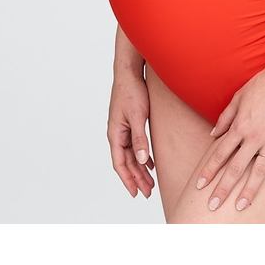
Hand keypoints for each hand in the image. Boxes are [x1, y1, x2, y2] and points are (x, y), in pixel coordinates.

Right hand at [107, 72, 154, 197]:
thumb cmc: (131, 91)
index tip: (137, 193)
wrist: (129, 72)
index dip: (128, 179)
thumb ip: (139, 139)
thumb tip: (141, 160)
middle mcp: (116, 133)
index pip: (119, 164)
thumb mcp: (138, 116)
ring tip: (149, 182)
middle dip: (136, 178)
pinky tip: (150, 162)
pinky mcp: (129, 122)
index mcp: (115, 134)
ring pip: (130, 155)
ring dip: (139, 169)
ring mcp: (122, 128)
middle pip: (126, 162)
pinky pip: (134, 145)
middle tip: (147, 192)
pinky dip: (141, 156)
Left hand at [195, 65, 264, 210]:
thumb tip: (213, 134)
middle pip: (235, 168)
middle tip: (213, 206)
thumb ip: (225, 118)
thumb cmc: (262, 84)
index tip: (200, 186)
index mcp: (239, 126)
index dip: (208, 171)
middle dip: (222, 188)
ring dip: (248, 191)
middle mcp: (254, 137)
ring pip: (258, 172)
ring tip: (240, 206)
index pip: (219, 154)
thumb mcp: (238, 97)